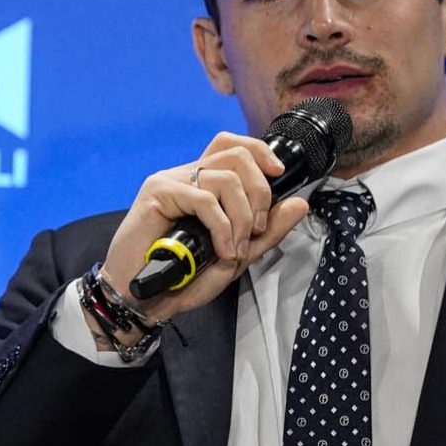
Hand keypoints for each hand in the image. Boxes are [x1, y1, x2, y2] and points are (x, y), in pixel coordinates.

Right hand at [97, 132, 309, 332]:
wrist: (146, 299)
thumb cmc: (185, 278)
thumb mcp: (239, 255)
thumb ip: (268, 231)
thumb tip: (300, 203)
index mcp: (205, 184)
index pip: (233, 146)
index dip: (261, 151)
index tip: (279, 174)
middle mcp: (188, 176)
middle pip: (237, 155)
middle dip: (259, 191)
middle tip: (256, 229)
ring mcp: (171, 181)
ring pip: (225, 177)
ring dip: (241, 216)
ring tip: (235, 248)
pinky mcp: (157, 193)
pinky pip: (204, 198)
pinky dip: (221, 227)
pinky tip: (220, 250)